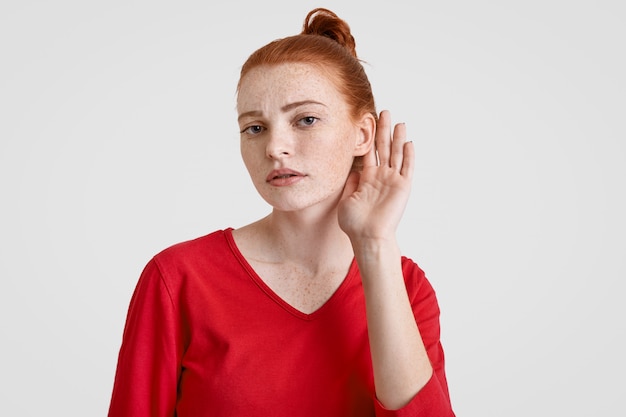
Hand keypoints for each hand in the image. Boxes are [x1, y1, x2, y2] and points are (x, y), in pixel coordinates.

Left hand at [338, 110, 414, 242]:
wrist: (367, 237)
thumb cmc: (354, 223)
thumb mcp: (346, 199)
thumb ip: (350, 182)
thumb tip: (351, 169)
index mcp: (368, 179)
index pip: (370, 153)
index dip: (370, 138)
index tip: (369, 122)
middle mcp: (381, 177)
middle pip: (384, 148)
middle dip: (384, 130)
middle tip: (384, 112)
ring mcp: (393, 181)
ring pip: (396, 154)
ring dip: (398, 138)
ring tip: (399, 122)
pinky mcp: (403, 187)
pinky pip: (407, 168)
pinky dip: (409, 155)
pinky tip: (409, 142)